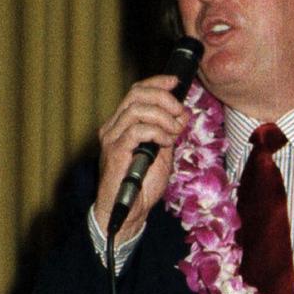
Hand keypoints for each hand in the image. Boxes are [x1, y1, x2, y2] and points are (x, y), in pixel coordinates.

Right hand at [93, 73, 194, 245]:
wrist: (129, 211)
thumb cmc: (142, 185)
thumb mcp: (162, 153)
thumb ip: (168, 132)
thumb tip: (182, 113)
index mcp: (122, 124)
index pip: (137, 91)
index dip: (157, 83)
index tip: (176, 82)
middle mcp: (113, 127)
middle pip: (137, 94)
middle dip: (164, 98)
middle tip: (180, 112)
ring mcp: (112, 138)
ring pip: (138, 109)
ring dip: (163, 117)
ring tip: (174, 131)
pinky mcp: (115, 150)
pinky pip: (138, 130)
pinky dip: (157, 132)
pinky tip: (166, 142)